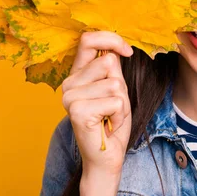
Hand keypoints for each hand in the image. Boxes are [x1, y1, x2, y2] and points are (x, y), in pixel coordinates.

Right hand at [61, 31, 133, 174]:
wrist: (106, 156)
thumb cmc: (112, 121)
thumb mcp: (116, 88)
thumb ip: (112, 67)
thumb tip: (116, 48)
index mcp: (77, 74)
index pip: (88, 40)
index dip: (112, 40)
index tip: (127, 52)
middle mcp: (69, 83)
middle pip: (108, 61)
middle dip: (121, 84)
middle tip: (112, 104)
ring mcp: (70, 98)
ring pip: (115, 83)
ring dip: (122, 102)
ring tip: (110, 115)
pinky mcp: (78, 112)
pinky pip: (115, 102)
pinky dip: (119, 114)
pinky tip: (108, 124)